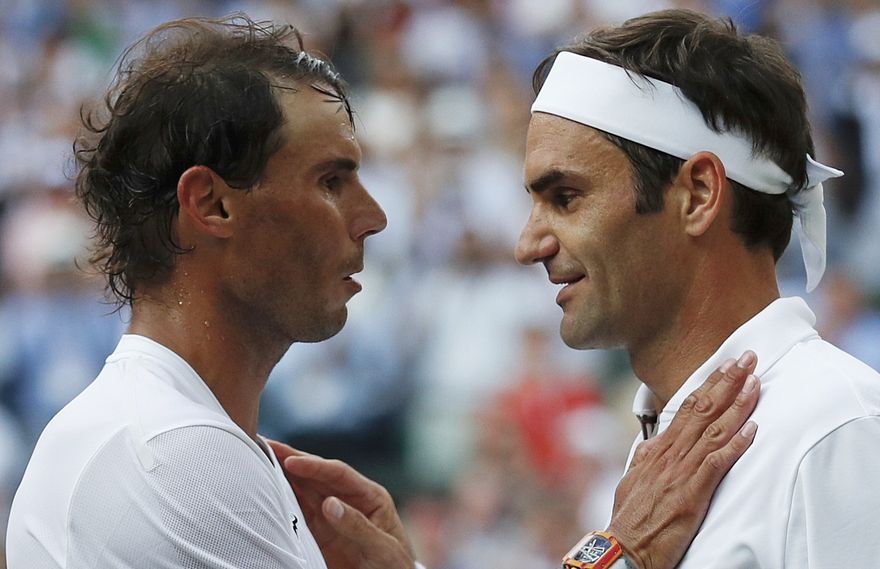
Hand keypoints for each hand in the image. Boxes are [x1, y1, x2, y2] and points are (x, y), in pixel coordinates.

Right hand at [267, 441, 415, 568]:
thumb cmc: (394, 566)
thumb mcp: (383, 547)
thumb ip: (358, 526)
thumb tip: (329, 503)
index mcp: (369, 495)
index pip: (338, 473)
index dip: (313, 465)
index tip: (290, 461)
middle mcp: (347, 499)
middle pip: (316, 475)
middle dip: (291, 460)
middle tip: (264, 444)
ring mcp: (331, 515)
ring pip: (302, 490)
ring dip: (282, 476)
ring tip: (258, 460)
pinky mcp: (318, 532)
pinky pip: (297, 513)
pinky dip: (280, 501)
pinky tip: (266, 491)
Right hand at [607, 351, 760, 568]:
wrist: (622, 546)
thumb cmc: (629, 517)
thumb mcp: (633, 478)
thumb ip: (647, 457)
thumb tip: (654, 442)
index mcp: (657, 448)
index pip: (688, 407)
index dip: (710, 384)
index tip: (726, 365)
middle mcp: (670, 454)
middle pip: (703, 410)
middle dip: (727, 381)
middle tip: (747, 358)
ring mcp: (680, 472)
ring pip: (713, 430)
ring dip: (737, 405)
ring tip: (755, 383)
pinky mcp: (691, 493)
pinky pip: (717, 463)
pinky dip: (736, 445)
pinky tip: (753, 431)